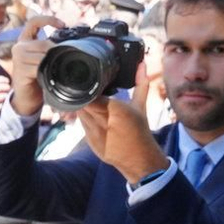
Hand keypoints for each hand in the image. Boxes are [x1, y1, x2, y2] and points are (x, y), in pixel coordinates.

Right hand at [9, 15, 64, 116]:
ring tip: (53, 70)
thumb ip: (50, 49)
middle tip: (61, 61)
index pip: (33, 22)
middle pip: (43, 43)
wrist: (27, 97)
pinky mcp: (19, 71)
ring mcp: (17, 60)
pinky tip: (47, 77)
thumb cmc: (38, 76)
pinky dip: (46, 72)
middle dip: (55, 52)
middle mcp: (18, 48)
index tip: (63, 25)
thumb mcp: (44, 58)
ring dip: (52, 63)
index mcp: (24, 42)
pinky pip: (38, 68)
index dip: (48, 20)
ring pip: (42, 55)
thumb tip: (71, 44)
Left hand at [75, 66, 164, 182]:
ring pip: (80, 114)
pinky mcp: (90, 141)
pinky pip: (82, 126)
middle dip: (84, 97)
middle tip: (87, 92)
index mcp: (116, 110)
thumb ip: (140, 85)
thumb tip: (142, 65)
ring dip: (83, 109)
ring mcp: (95, 132)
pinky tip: (92, 119)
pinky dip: (85, 120)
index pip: (91, 96)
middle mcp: (103, 121)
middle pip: (83, 104)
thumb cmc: (140, 130)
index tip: (89, 84)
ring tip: (90, 105)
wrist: (138, 158)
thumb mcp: (141, 106)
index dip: (87, 89)